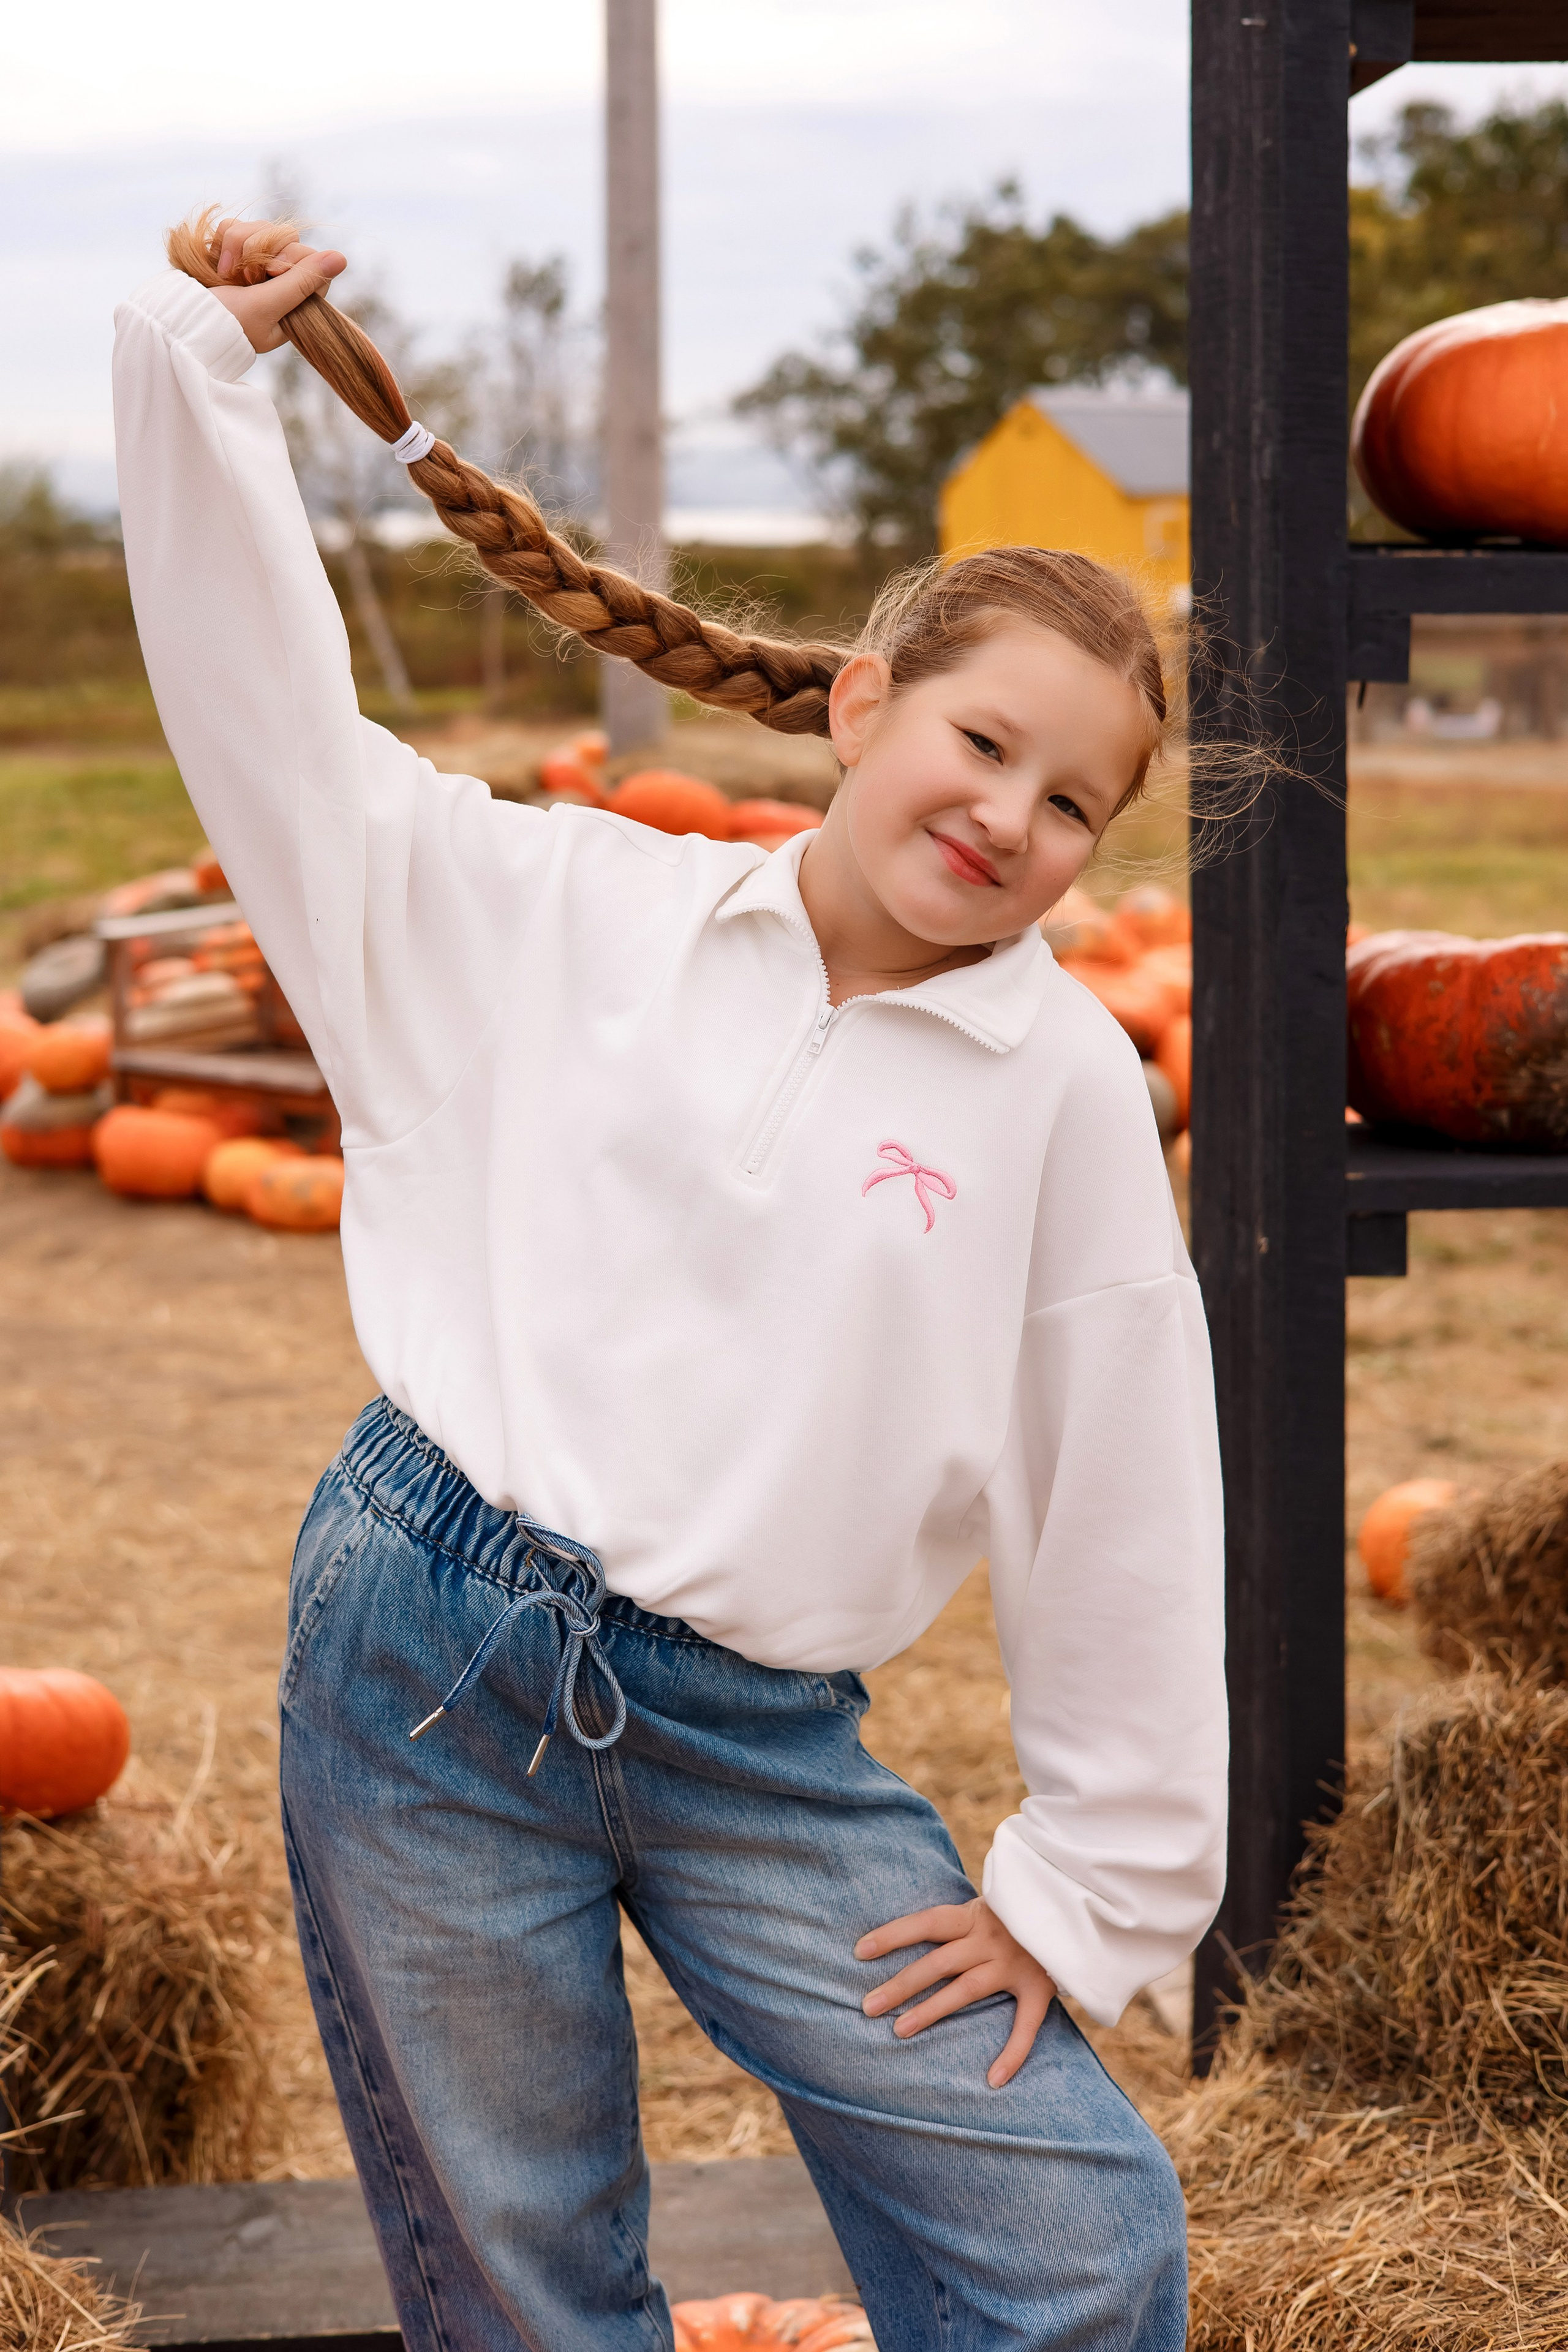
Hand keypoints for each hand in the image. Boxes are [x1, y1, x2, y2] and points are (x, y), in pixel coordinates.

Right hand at [207, 217, 346, 353]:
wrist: (182, 320)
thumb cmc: (226, 324)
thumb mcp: (267, 306)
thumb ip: (301, 281)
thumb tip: (341, 258)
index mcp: (294, 300)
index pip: (311, 260)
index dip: (292, 259)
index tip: (271, 273)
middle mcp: (277, 279)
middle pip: (287, 237)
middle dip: (262, 250)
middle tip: (247, 277)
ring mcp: (253, 262)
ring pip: (260, 226)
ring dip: (239, 245)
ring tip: (226, 273)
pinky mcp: (229, 250)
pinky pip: (234, 225)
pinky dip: (223, 240)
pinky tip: (217, 265)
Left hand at [855, 1897, 1054, 2087]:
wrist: (1073, 1909)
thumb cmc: (1019, 1912)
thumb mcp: (989, 1905)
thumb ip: (958, 1923)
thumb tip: (911, 1936)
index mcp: (975, 1915)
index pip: (927, 1922)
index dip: (894, 1934)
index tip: (859, 1951)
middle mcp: (991, 1938)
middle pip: (938, 1962)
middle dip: (901, 1984)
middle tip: (867, 2006)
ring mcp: (1016, 1963)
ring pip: (966, 1989)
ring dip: (932, 2010)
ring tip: (899, 2030)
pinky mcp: (1040, 1987)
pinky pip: (1026, 2025)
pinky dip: (1012, 2053)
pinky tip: (993, 2079)